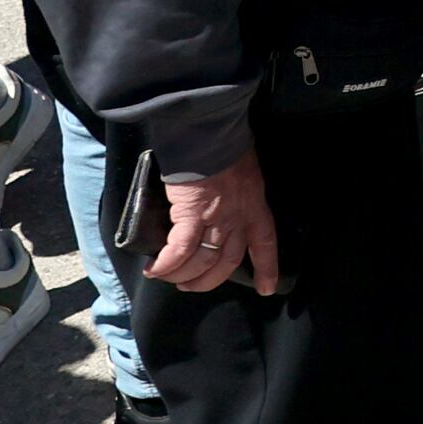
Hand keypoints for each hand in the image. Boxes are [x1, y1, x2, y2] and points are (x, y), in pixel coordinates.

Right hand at [151, 152, 281, 297]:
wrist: (211, 134)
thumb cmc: (225, 149)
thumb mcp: (245, 175)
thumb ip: (236, 196)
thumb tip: (220, 210)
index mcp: (255, 206)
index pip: (265, 243)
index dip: (267, 268)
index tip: (267, 289)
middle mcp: (239, 218)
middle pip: (228, 262)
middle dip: (208, 280)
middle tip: (190, 286)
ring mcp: (216, 218)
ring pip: (203, 261)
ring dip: (183, 275)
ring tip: (167, 278)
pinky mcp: (191, 215)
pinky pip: (180, 250)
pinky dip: (167, 264)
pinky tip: (155, 269)